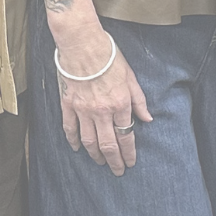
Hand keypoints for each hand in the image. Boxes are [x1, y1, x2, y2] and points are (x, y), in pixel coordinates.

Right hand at [53, 22, 151, 175]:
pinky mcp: (68, 104)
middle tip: (117, 171)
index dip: (129, 153)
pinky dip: (73, 141)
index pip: (126, 136)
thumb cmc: (109, 56)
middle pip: (108, 144)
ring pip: (89, 141)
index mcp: (120, 104)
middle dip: (114, 161)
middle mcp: (102, 111)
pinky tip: (77, 149)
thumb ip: (139, 100)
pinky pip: (70, 128)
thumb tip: (147, 119)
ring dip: (96, 155)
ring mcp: (83, 109)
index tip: (130, 163)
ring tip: (100, 163)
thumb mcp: (131, 76)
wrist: (82, 44)